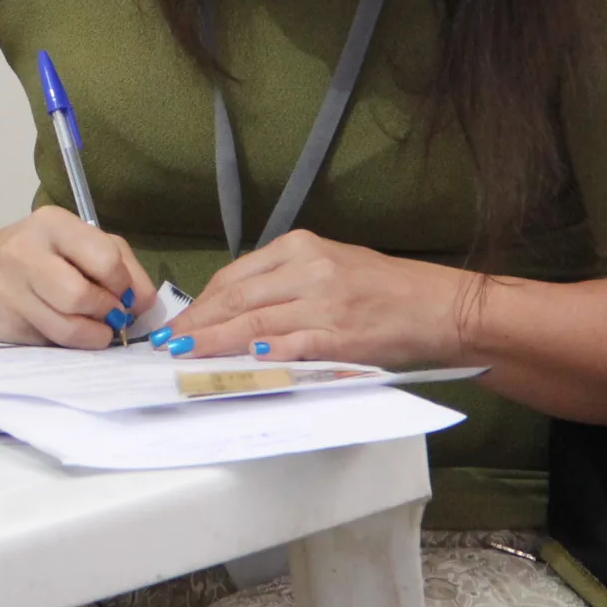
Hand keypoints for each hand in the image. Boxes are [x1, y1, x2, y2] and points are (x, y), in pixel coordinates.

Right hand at [0, 207, 153, 349]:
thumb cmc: (45, 254)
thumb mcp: (85, 244)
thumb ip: (124, 266)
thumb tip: (144, 303)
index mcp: (52, 224)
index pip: (104, 258)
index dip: (123, 282)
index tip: (122, 289)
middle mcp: (24, 252)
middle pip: (81, 296)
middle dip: (108, 311)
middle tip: (113, 312)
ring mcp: (10, 290)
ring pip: (68, 328)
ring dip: (96, 334)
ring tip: (99, 326)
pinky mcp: (6, 324)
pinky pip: (54, 343)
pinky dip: (75, 344)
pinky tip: (75, 331)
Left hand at [159, 229, 470, 368]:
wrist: (436, 306)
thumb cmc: (381, 288)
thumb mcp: (328, 264)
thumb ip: (283, 280)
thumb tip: (233, 307)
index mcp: (300, 246)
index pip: (235, 275)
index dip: (202, 302)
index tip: (179, 322)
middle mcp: (308, 269)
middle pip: (236, 298)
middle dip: (198, 324)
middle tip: (170, 343)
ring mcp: (323, 303)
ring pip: (254, 322)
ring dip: (215, 342)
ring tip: (187, 355)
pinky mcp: (339, 336)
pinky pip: (291, 346)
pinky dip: (263, 354)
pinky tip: (240, 360)